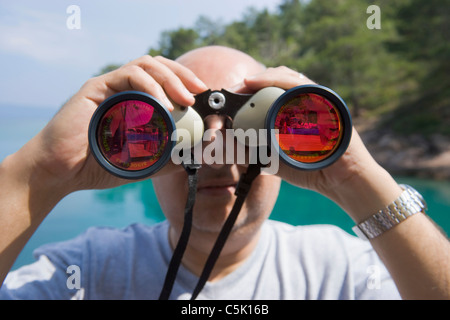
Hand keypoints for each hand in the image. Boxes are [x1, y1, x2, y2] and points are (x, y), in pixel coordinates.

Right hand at [11, 55, 207, 193]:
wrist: (62, 172)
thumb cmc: (99, 166)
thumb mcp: (144, 163)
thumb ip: (169, 157)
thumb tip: (198, 152)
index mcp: (135, 102)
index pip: (165, 81)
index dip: (186, 84)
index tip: (204, 98)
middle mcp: (124, 89)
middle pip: (159, 66)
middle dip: (183, 76)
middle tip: (199, 94)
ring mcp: (110, 86)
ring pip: (146, 64)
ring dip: (170, 79)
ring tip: (185, 100)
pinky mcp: (97, 87)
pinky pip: (128, 75)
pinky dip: (151, 87)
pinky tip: (163, 105)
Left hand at [229, 66, 401, 220]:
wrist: (342, 179)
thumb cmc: (311, 169)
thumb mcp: (276, 160)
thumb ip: (258, 152)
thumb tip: (233, 143)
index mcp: (293, 113)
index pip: (269, 93)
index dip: (249, 93)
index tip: (229, 99)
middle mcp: (305, 102)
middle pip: (276, 80)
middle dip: (251, 84)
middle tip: (233, 91)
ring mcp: (317, 98)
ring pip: (288, 77)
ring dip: (264, 78)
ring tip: (245, 84)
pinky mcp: (325, 99)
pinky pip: (301, 84)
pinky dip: (280, 80)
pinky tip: (264, 83)